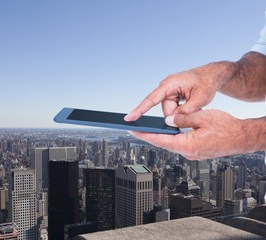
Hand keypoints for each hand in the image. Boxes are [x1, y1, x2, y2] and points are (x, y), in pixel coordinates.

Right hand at [124, 63, 224, 120]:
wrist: (212, 74)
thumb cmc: (206, 83)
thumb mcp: (200, 99)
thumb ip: (185, 112)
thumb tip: (171, 120)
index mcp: (170, 84)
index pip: (151, 99)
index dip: (139, 110)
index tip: (129, 118)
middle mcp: (166, 87)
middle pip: (166, 110)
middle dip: (178, 114)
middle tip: (195, 109)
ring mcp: (168, 91)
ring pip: (170, 111)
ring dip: (182, 112)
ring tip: (195, 104)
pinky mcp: (171, 95)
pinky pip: (173, 108)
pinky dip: (182, 109)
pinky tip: (191, 103)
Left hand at [129, 110, 247, 159]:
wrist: (243, 137)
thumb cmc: (227, 127)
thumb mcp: (202, 116)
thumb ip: (182, 118)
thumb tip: (167, 121)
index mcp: (187, 145)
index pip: (160, 140)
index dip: (145, 135)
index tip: (133, 131)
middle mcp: (187, 153)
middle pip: (163, 143)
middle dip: (150, 135)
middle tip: (136, 128)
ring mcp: (192, 154)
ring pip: (171, 144)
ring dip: (162, 136)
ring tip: (149, 127)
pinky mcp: (196, 152)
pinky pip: (180, 144)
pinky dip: (172, 137)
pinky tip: (167, 130)